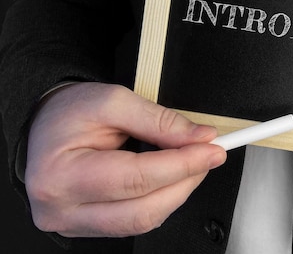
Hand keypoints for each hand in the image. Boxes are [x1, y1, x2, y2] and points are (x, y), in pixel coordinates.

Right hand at [25, 82, 225, 237]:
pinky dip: (160, 200)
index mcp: (62, 174)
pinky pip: (134, 222)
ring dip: (176, 193)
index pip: (136, 178)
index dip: (182, 165)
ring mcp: (72, 223)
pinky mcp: (86, 227)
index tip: (212, 150)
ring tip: (190, 163)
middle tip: (208, 155)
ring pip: (142, 221)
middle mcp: (62, 208)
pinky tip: (170, 178)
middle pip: (142, 210)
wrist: (44, 123)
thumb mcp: (114, 101)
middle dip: (185, 181)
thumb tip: (199, 138)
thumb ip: (160, 121)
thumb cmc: (69, 112)